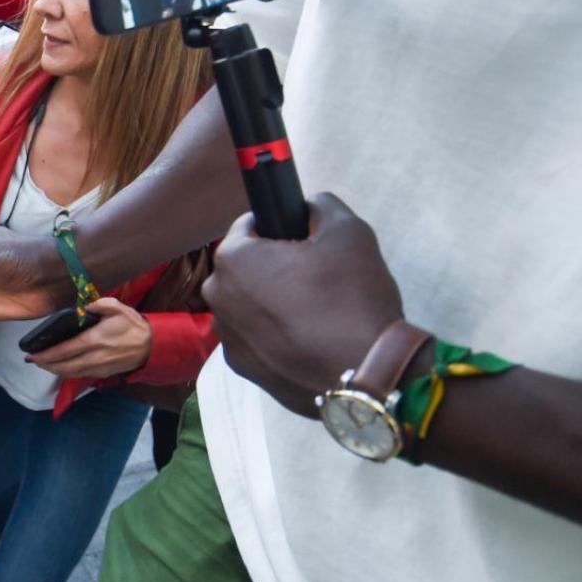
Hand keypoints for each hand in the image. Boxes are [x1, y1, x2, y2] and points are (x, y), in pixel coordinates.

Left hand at [25, 297, 150, 378]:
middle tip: (32, 360)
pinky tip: (61, 367)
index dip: (46, 355)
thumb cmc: (133, 325)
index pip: (64, 351)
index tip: (31, 354)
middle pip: (63, 366)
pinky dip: (67, 372)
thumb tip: (84, 306)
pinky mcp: (103, 373)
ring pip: (71, 373)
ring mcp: (99, 368)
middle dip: (45, 365)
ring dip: (54, 370)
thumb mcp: (117, 307)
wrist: (152, 345)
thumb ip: (99, 304)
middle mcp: (94, 357)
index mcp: (94, 340)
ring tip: (43, 364)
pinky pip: (80, 375)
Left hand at [201, 193, 405, 418]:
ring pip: (249, 304)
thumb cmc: (351, 300)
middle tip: (317, 278)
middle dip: (275, 266)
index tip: (306, 240)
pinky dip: (275, 335)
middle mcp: (217, 297)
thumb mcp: (349, 231)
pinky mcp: (242, 369)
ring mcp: (227, 337)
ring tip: (316, 312)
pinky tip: (309, 340)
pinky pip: (256, 338)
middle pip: (246, 267)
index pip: (249, 225)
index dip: (280, 226)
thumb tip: (308, 206)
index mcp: (233, 258)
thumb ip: (322, 205)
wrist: (364, 376)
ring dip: (273, 301)